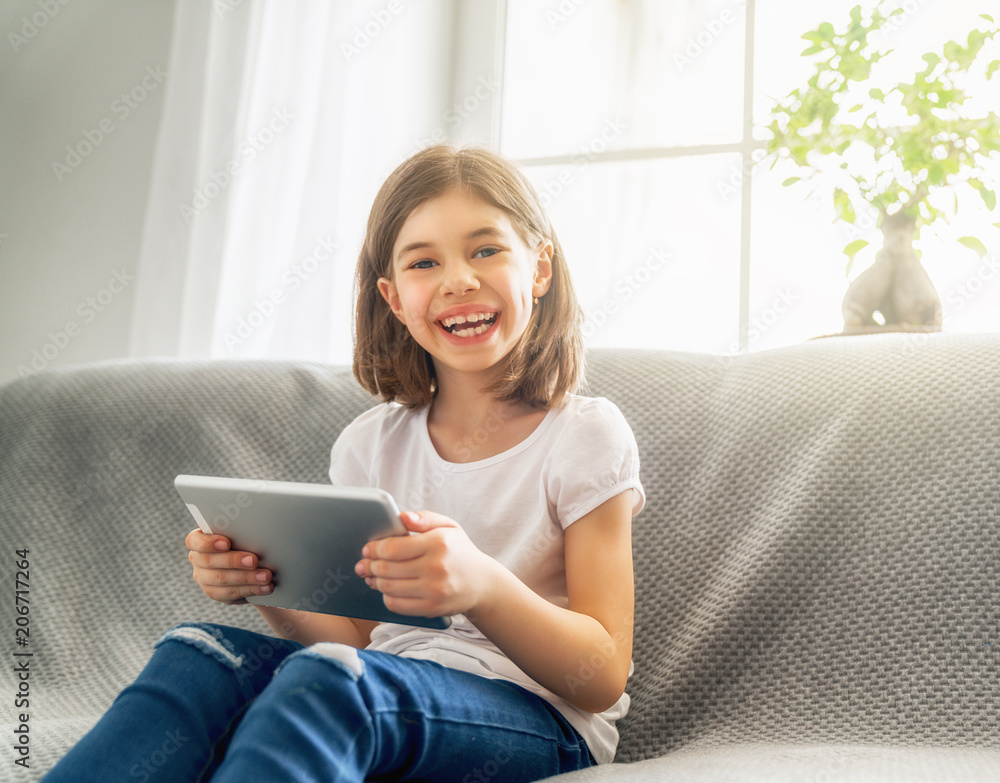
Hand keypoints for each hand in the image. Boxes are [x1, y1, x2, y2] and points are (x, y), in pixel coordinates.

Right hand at [185, 529, 272, 604]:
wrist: (250, 562)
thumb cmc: (243, 539)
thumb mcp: (239, 532)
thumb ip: (238, 528)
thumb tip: (251, 521)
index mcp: (199, 540)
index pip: (194, 541)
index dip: (208, 543)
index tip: (226, 543)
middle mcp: (198, 559)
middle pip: (210, 561)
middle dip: (234, 561)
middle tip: (254, 560)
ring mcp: (204, 578)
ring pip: (222, 579)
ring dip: (247, 578)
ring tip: (266, 576)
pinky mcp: (215, 593)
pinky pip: (231, 593)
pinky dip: (251, 589)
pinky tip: (265, 587)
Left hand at [354, 511, 497, 618]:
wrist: (483, 583)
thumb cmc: (460, 551)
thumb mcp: (448, 526)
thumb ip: (424, 518)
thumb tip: (401, 517)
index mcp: (438, 543)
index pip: (393, 547)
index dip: (374, 549)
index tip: (368, 548)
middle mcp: (436, 567)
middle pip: (387, 568)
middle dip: (370, 566)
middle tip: (364, 564)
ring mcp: (434, 590)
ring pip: (388, 587)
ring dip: (375, 581)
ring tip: (372, 576)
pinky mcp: (431, 608)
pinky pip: (396, 605)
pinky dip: (386, 597)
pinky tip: (387, 589)